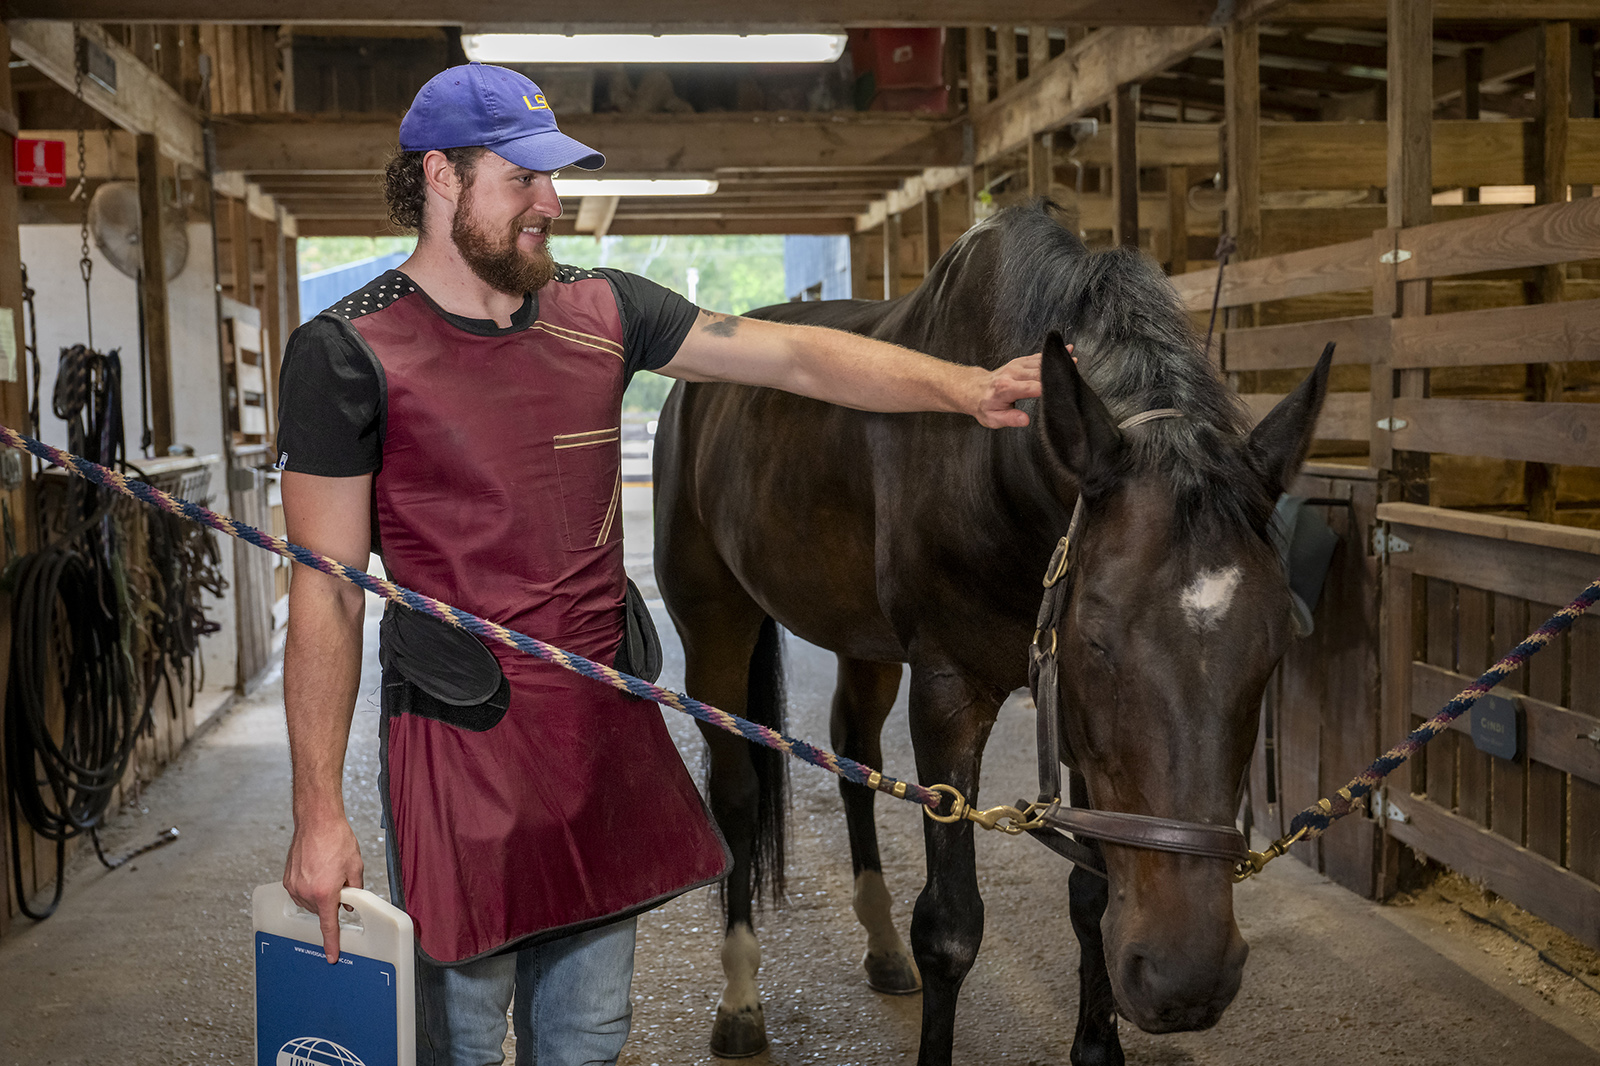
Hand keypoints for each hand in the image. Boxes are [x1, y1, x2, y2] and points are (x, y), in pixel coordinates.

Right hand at [283, 813, 363, 962]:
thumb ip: (354, 890)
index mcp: (325, 892)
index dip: (331, 943)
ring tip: (328, 871)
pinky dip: (310, 888)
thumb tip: (351, 903)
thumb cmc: (336, 838)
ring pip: (311, 903)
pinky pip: (301, 893)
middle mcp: (306, 892)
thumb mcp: (355, 866)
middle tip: (340, 882)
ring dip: (321, 894)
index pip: (329, 925)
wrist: (317, 821)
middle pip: (322, 911)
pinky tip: (318, 872)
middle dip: (332, 902)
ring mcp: (294, 886)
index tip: (331, 956)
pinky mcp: (287, 879)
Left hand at [970, 345, 1071, 427]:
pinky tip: (1065, 351)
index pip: (1032, 387)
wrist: (974, 389)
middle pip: (1040, 372)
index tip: (1061, 392)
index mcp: (1006, 388)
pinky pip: (1039, 356)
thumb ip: (1009, 419)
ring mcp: (1017, 365)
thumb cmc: (985, 405)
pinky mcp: (1021, 361)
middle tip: (1074, 378)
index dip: (1048, 389)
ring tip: (1074, 363)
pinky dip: (1052, 355)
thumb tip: (1025, 420)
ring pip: (1041, 362)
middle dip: (1057, 375)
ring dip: (1057, 363)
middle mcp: (1013, 373)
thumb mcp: (993, 419)